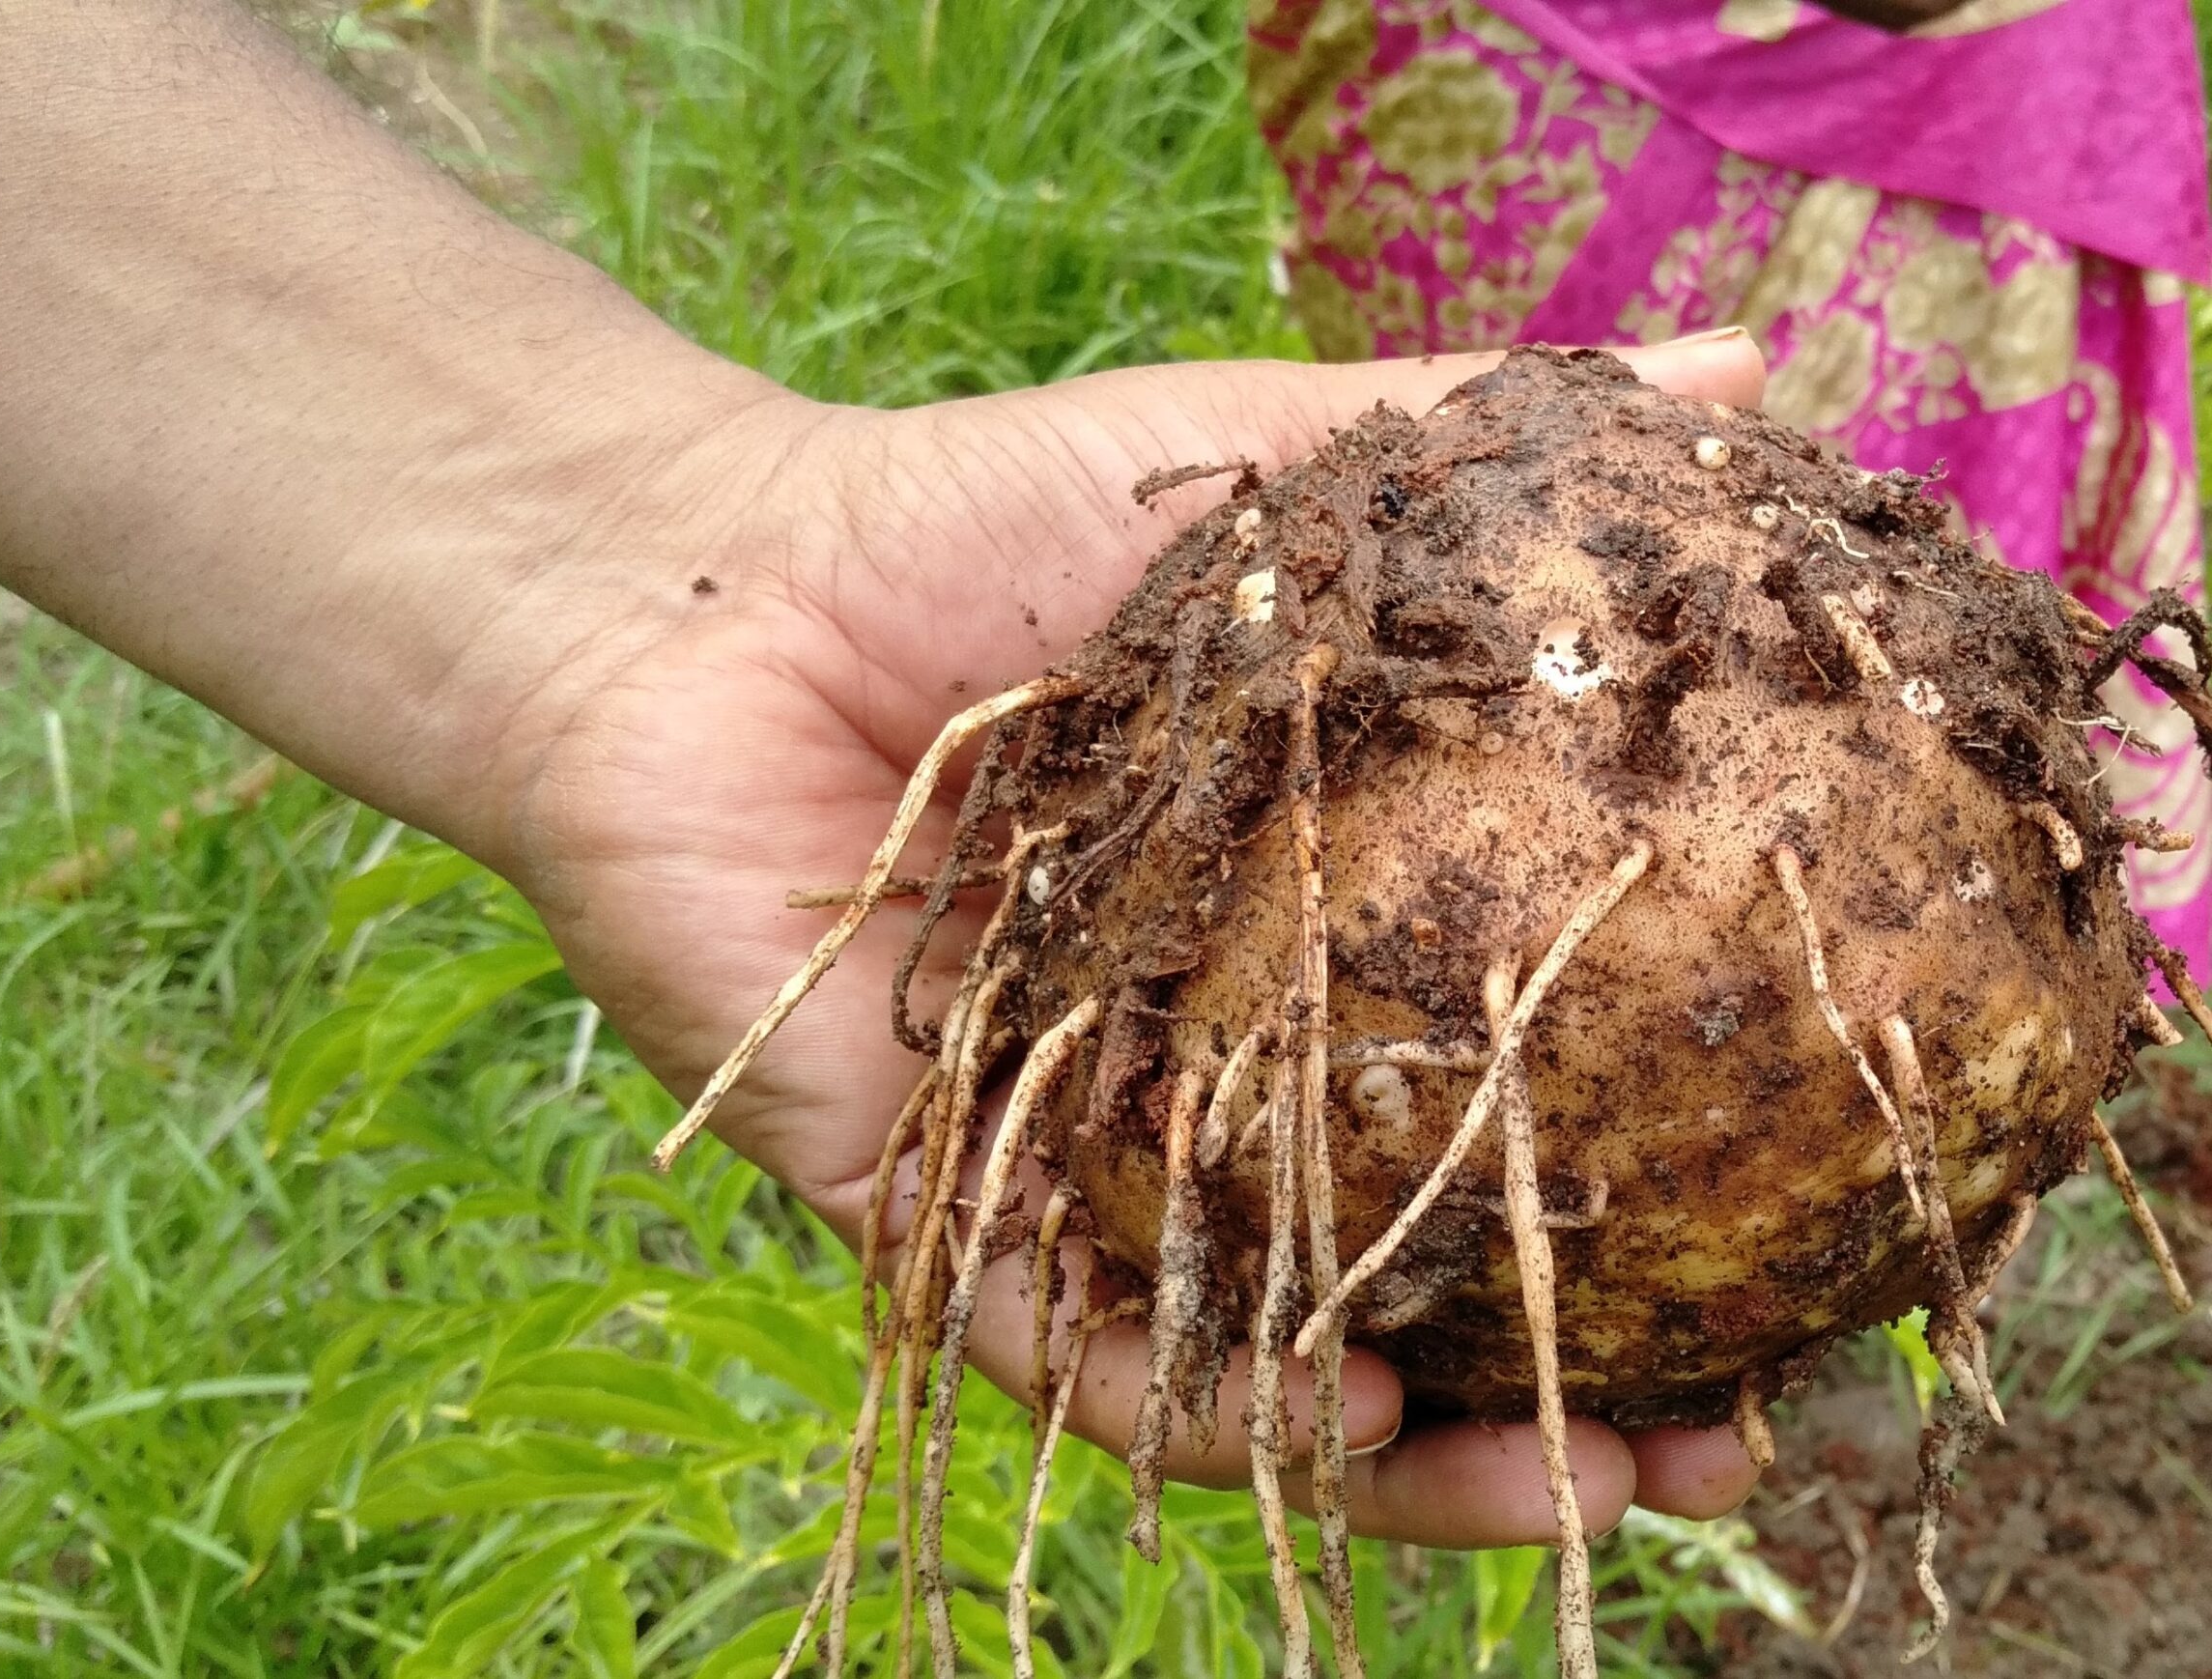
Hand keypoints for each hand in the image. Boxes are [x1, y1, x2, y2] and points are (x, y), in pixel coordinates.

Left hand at [493, 331, 1771, 1543]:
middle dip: (1578, 1369)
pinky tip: (1344, 1430)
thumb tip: (1753, 371)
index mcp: (1311, 930)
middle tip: (1733, 1429)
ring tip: (1591, 1491)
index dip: (1672, 1166)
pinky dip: (1210, 1408)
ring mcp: (1079, 1161)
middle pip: (1415, 1266)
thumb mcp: (1263, 478)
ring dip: (1435, 1459)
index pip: (1517, 1087)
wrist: (695, 590)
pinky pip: (1081, 1355)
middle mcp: (1214, 1073)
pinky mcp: (931, 1215)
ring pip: (1271, 1360)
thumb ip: (1480, 443)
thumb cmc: (971, 524)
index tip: (1820, 1215)